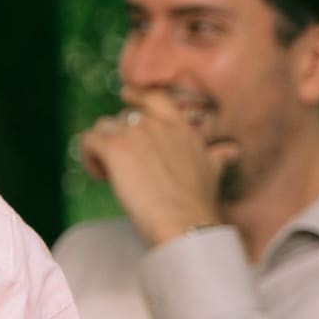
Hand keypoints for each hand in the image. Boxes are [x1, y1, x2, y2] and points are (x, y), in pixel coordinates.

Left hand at [78, 89, 232, 248]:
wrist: (185, 222)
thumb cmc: (197, 203)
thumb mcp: (214, 171)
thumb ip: (218, 156)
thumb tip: (231, 150)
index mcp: (181, 127)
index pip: (155, 97)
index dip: (137, 95)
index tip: (126, 97)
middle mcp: (158, 124)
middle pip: (124, 117)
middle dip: (120, 138)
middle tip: (124, 166)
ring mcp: (136, 133)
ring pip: (104, 127)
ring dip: (102, 148)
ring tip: (109, 174)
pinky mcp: (115, 147)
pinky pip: (88, 141)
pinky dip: (89, 157)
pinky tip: (101, 176)